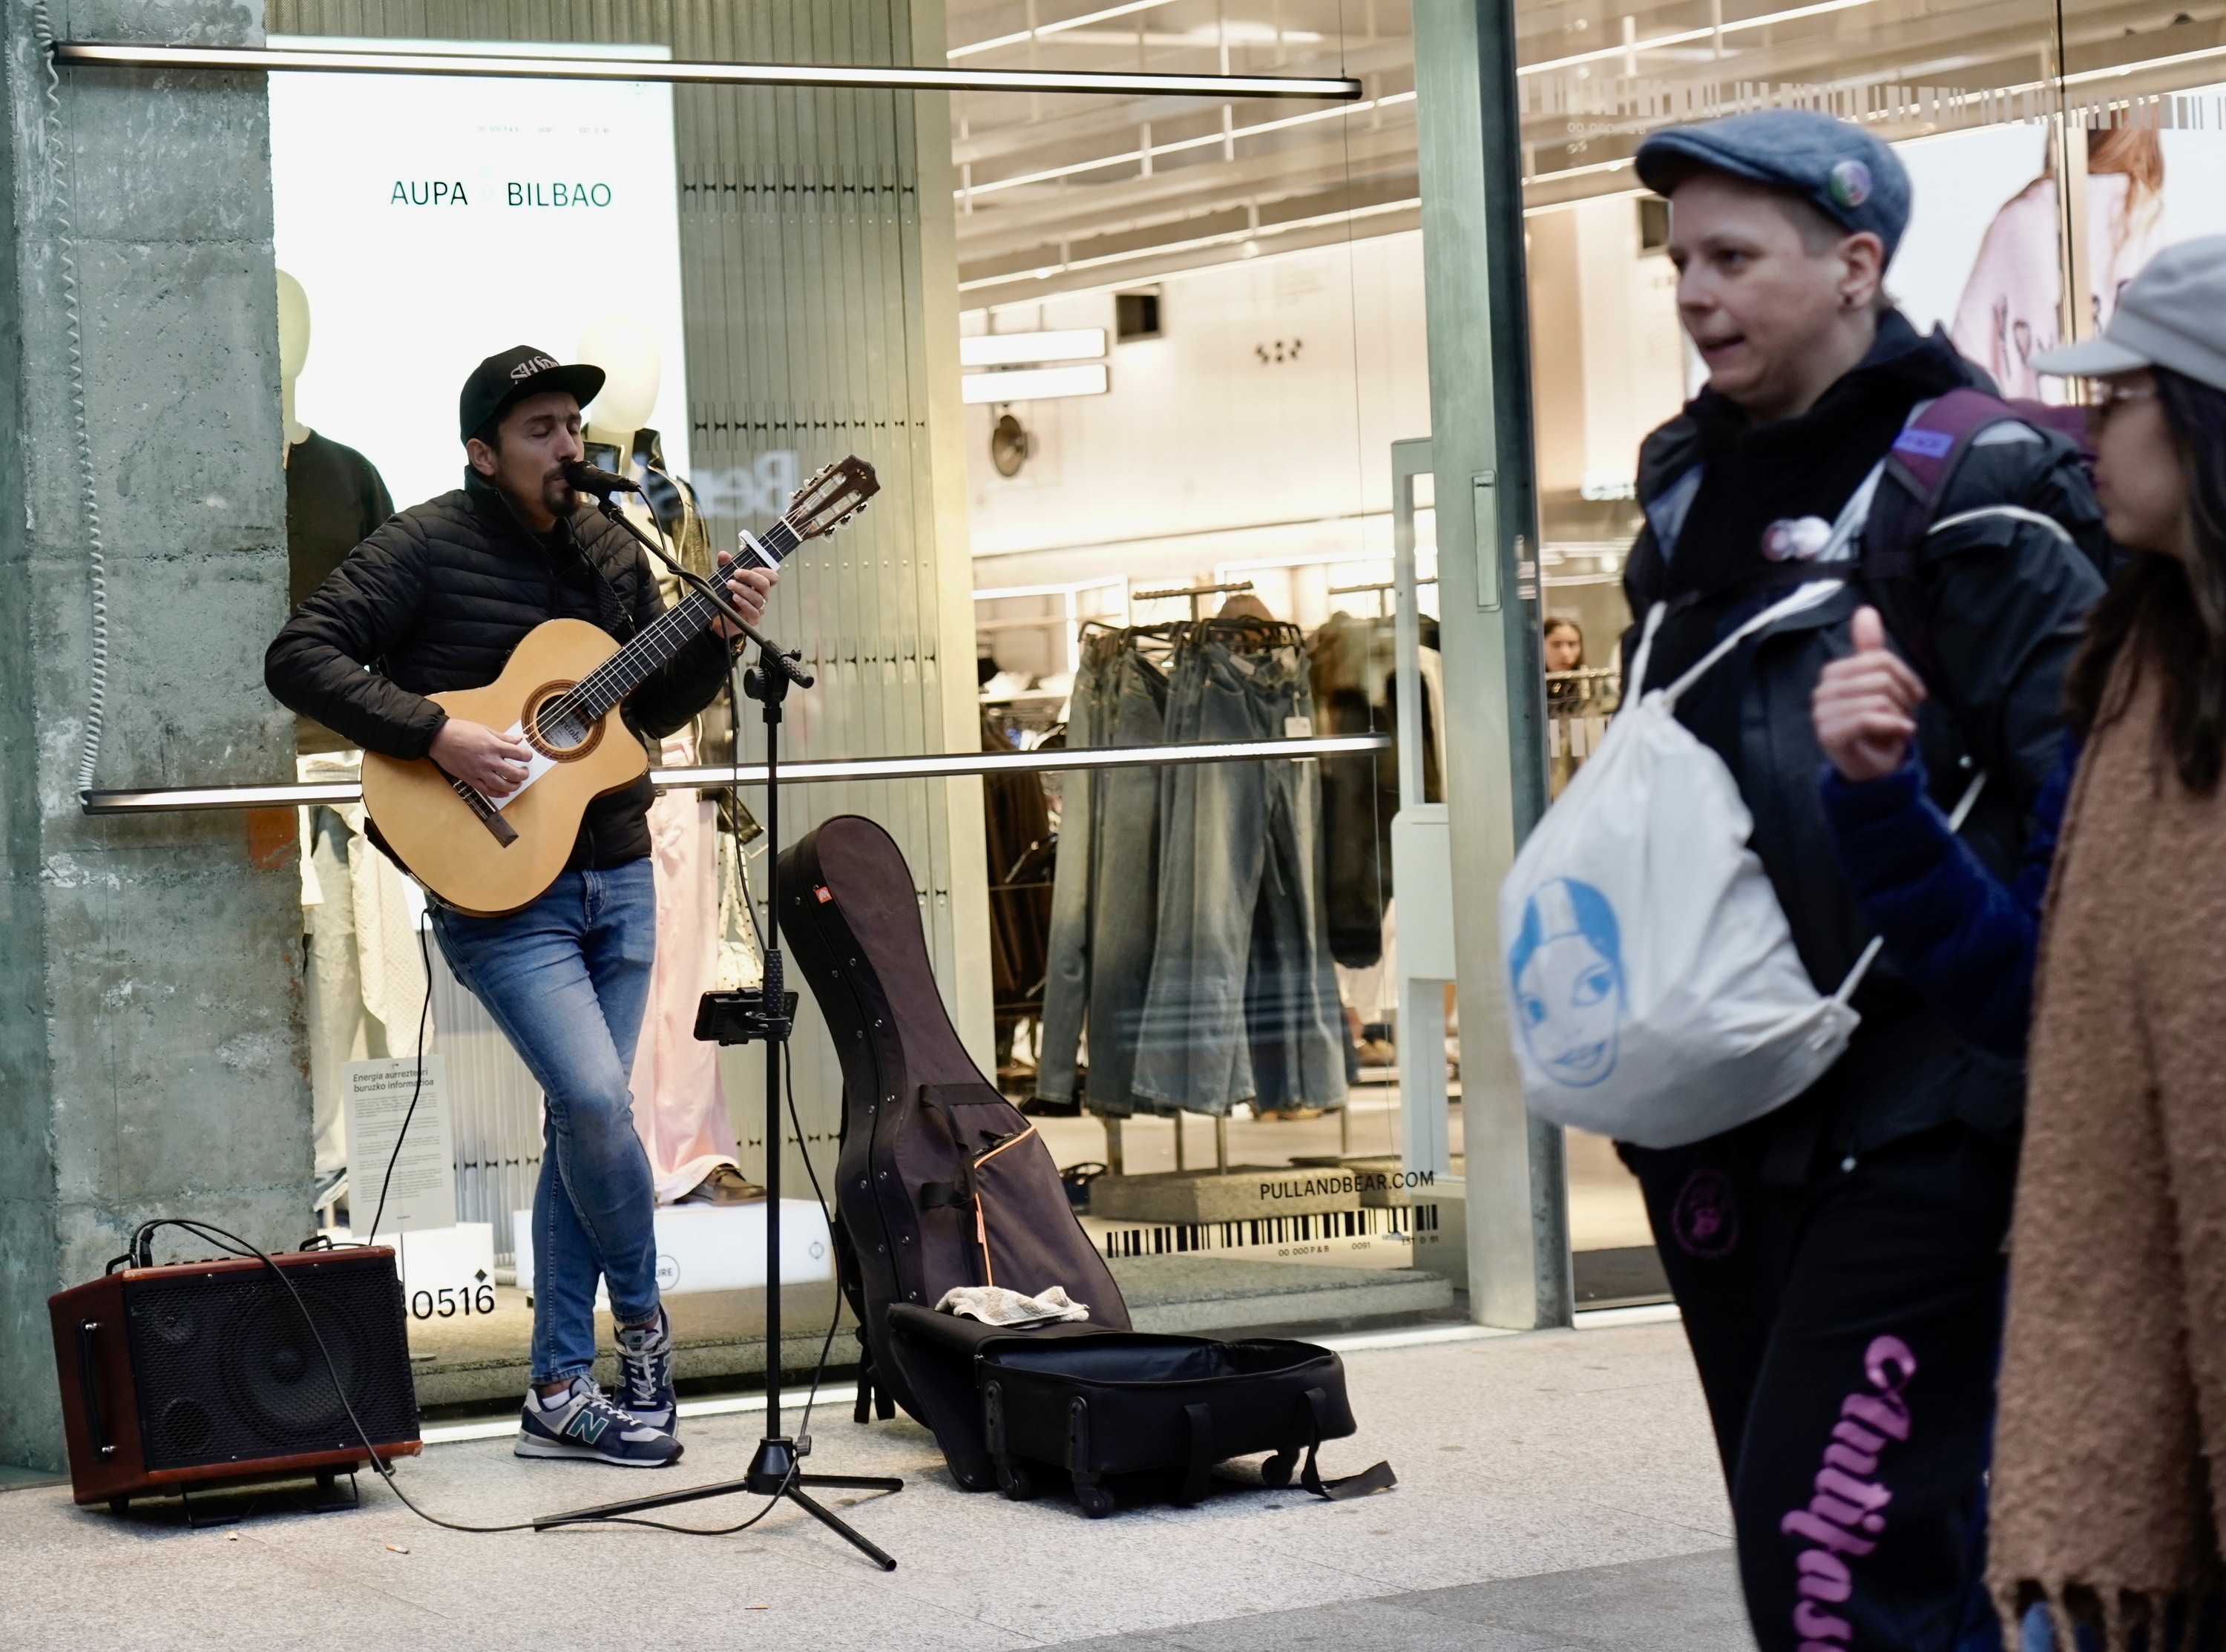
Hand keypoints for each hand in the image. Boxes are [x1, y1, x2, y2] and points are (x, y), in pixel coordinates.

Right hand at [429, 718, 531, 795]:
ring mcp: (480, 772)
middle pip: (514, 774)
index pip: (519, 754)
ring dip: (514, 786)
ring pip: (503, 786)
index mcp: (494, 746)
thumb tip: (519, 740)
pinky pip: (488, 791)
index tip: (527, 756)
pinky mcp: (471, 779)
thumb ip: (503, 737)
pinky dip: (499, 794)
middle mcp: (489, 761)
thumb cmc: (461, 731)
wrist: (439, 739)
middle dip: (523, 774)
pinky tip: (504, 792)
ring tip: (516, 782)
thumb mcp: (484, 729)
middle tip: (524, 771)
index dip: (527, 756)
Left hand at [712, 550, 777, 639]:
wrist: (720, 618)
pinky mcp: (753, 619)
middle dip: (750, 576)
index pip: (772, 576)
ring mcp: (759, 608)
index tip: (749, 566)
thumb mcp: (725, 577)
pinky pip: (753, 611)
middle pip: (765, 584)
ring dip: (743, 589)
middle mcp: (762, 596)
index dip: (764, 570)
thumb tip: (724, 555)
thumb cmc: (726, 597)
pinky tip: (734, 597)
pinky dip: (744, 603)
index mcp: (759, 585)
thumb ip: (725, 566)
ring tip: (729, 585)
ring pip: (757, 597)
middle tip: (735, 573)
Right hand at [1812, 606, 1924, 782]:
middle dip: (1902, 697)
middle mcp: (1823, 691)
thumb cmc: (1878, 727)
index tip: (1914, 696)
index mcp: (1833, 675)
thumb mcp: (1880, 684)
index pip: (1877, 658)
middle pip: (1879, 676)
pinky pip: (1869, 718)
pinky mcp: (1830, 735)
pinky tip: (1901, 733)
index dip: (1905, 676)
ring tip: (1898, 727)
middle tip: (1904, 715)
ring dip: (1900, 715)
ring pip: (1877, 698)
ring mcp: (1823, 714)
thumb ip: (1870, 649)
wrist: (1873, 771)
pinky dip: (1893, 726)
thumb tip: (1865, 611)